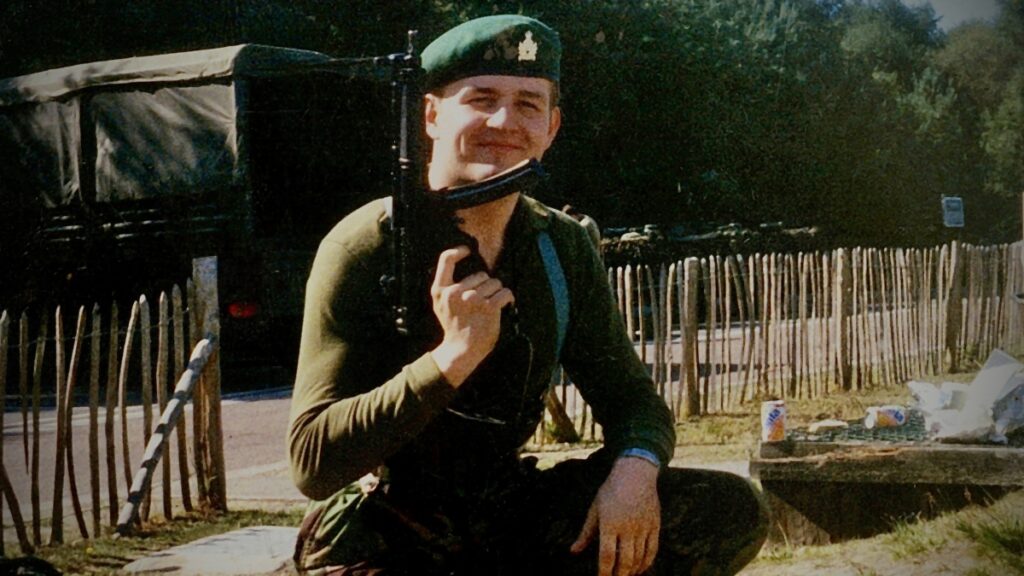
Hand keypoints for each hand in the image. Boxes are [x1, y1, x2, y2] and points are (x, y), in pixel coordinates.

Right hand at [429, 246, 513, 386]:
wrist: (460, 350)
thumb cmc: (453, 325)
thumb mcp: (439, 304)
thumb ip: (446, 285)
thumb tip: (462, 260)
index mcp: (440, 290)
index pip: (446, 259)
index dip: (458, 251)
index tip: (468, 251)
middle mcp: (455, 292)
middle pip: (482, 274)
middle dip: (486, 285)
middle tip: (480, 302)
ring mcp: (472, 299)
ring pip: (495, 283)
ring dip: (496, 293)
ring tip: (489, 307)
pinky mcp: (489, 307)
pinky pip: (505, 292)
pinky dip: (507, 298)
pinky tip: (503, 306)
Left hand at [571, 457, 659, 575]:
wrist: (635, 473)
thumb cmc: (610, 491)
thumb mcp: (595, 510)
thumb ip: (586, 533)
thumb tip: (573, 552)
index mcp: (609, 523)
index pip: (607, 556)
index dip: (604, 572)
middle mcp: (627, 527)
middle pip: (625, 561)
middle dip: (619, 575)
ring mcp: (643, 527)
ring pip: (639, 558)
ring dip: (632, 571)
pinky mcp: (655, 525)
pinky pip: (652, 550)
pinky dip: (646, 562)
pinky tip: (640, 568)